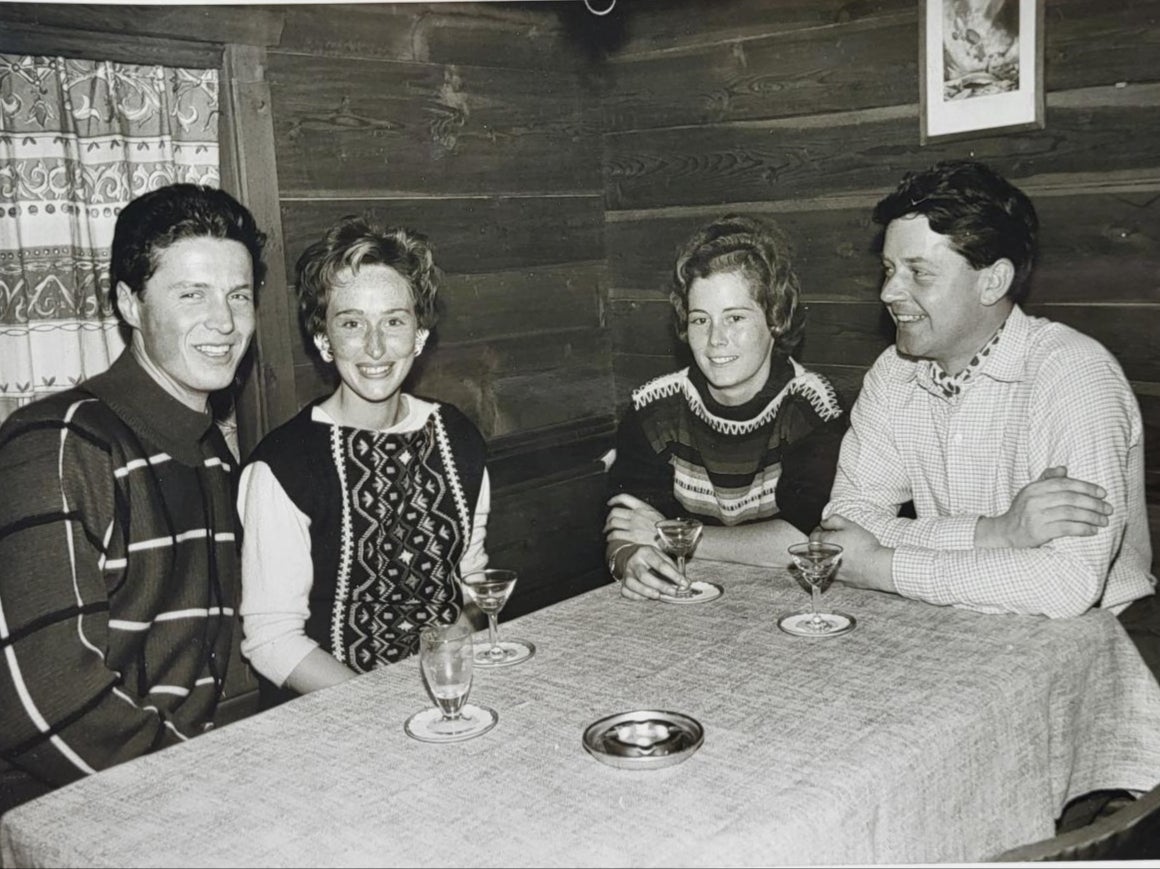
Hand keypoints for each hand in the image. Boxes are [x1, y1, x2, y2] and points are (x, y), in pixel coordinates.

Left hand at [604, 493, 665, 548]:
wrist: (671, 540)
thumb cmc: (667, 530)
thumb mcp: (657, 515)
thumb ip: (646, 513)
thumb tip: (639, 515)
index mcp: (643, 507)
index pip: (624, 498)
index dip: (614, 499)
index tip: (610, 503)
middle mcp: (636, 515)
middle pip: (615, 512)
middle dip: (608, 518)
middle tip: (608, 523)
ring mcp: (633, 525)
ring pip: (613, 523)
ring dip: (607, 528)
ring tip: (607, 532)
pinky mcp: (632, 536)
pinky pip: (615, 534)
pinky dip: (610, 537)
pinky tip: (610, 539)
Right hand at [610, 543, 690, 600]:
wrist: (627, 554)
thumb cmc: (648, 557)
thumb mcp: (660, 555)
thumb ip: (672, 567)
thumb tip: (684, 582)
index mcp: (646, 552)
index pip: (661, 565)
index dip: (674, 575)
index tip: (685, 584)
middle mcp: (634, 562)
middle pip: (645, 576)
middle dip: (660, 586)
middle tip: (673, 592)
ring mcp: (626, 572)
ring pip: (633, 584)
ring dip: (646, 592)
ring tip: (658, 596)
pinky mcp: (622, 582)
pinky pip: (626, 591)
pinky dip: (636, 596)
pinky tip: (646, 597)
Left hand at [813, 515, 895, 592]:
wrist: (877, 567)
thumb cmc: (864, 546)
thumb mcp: (850, 525)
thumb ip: (834, 520)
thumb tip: (824, 522)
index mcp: (824, 543)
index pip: (814, 536)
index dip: (819, 531)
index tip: (826, 530)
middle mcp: (824, 559)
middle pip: (815, 550)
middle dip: (822, 544)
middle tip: (833, 540)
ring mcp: (830, 572)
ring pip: (823, 563)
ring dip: (827, 557)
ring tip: (841, 552)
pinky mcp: (840, 581)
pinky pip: (833, 574)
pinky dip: (836, 568)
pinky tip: (846, 564)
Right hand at [978, 465, 1111, 548]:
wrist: (1006, 532)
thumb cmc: (1023, 511)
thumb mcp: (1032, 492)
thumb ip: (1047, 479)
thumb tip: (1064, 469)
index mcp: (1034, 488)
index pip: (1064, 483)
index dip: (1086, 487)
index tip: (1102, 493)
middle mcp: (1034, 500)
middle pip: (1070, 498)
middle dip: (1093, 503)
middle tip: (1108, 509)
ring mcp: (1035, 516)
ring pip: (1070, 513)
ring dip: (1091, 517)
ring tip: (1104, 521)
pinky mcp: (1038, 531)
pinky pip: (1066, 528)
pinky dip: (1082, 529)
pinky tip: (1092, 531)